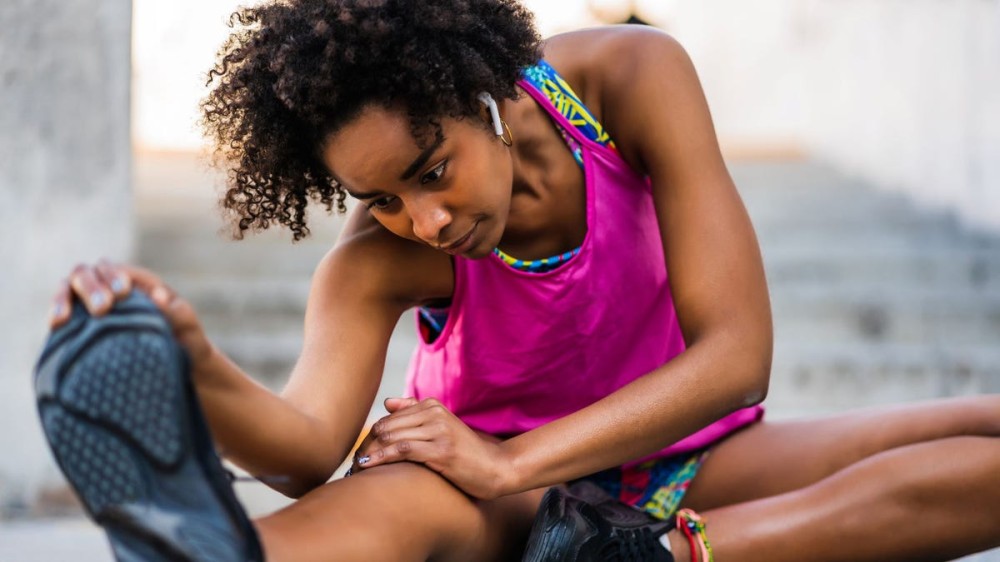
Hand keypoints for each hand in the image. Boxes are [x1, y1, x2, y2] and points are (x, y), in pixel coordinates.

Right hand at [49, 259, 214, 376]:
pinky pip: (62, 309)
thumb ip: (180, 314)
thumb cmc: (185, 345)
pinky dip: (57, 311)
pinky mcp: (79, 322)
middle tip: (103, 309)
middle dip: (93, 286)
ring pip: (70, 286)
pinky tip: (56, 324)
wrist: (178, 371)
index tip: (122, 294)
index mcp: (139, 284)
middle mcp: (111, 288)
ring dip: (66, 297)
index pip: (120, 271)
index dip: (116, 277)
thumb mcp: (190, 331)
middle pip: (91, 272)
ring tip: (65, 317)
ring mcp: (92, 303)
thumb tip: (158, 296)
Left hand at [350, 397, 512, 499]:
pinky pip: (402, 450)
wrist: (496, 468)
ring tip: (356, 468)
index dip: (370, 437)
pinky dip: (381, 458)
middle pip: (386, 426)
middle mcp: (434, 414)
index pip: (388, 418)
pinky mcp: (441, 450)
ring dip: (369, 453)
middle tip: (352, 464)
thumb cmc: (466, 453)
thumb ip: (415, 412)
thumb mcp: (443, 427)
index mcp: (433, 406)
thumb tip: (387, 402)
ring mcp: (438, 430)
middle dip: (366, 445)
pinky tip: (367, 466)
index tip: (358, 454)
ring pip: (391, 437)